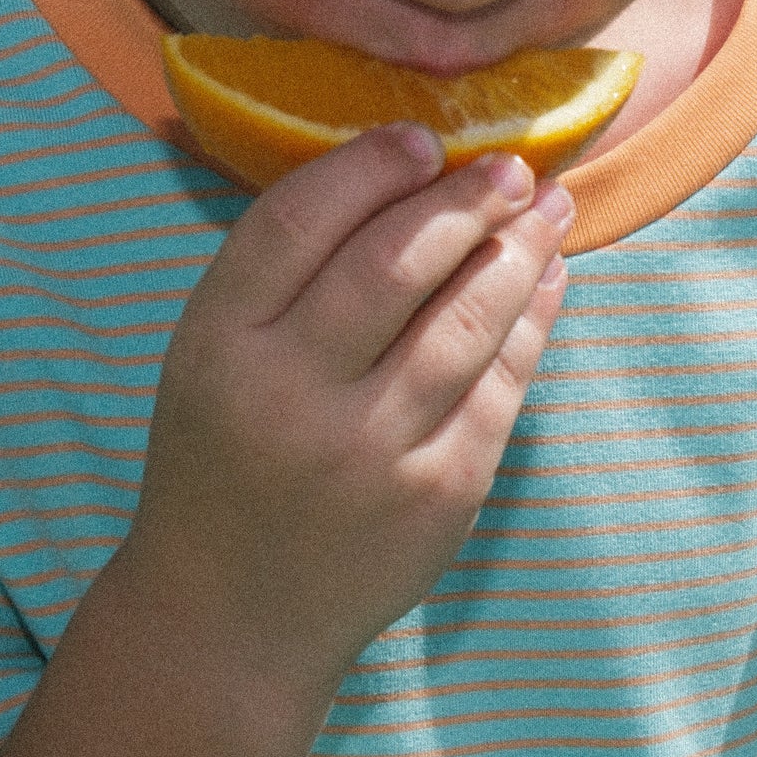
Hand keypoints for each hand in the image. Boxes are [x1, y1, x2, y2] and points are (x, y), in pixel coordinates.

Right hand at [120, 123, 572, 685]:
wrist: (235, 617)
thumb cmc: (225, 462)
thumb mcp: (209, 359)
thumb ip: (281, 276)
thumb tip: (409, 172)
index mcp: (219, 348)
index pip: (298, 223)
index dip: (368, 166)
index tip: (420, 139)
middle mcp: (293, 397)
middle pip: (393, 264)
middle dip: (464, 202)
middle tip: (511, 166)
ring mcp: (374, 453)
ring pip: (465, 322)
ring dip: (518, 254)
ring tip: (546, 211)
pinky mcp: (440, 494)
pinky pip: (501, 388)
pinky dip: (531, 325)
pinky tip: (546, 285)